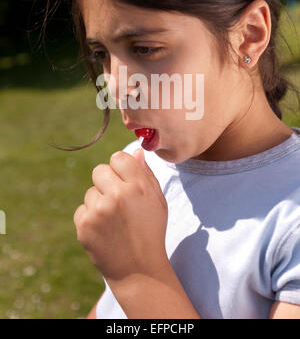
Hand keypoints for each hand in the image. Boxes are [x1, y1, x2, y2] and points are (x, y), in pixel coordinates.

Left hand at [74, 148, 169, 287]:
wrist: (138, 270)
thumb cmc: (151, 231)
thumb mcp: (157, 201)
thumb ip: (145, 173)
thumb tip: (135, 150)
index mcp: (138, 186)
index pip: (118, 157)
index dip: (120, 168)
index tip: (123, 180)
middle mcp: (117, 195)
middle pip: (99, 170)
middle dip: (106, 182)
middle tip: (117, 202)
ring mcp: (99, 211)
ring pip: (90, 191)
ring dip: (99, 202)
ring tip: (113, 222)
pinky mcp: (85, 225)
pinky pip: (82, 209)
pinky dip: (90, 218)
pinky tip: (104, 231)